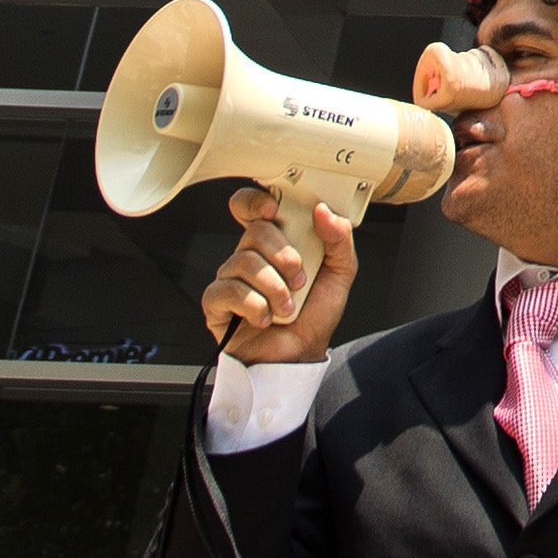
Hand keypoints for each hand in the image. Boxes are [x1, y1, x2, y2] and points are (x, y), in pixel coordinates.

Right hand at [199, 188, 358, 361]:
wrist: (299, 356)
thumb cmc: (314, 315)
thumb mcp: (340, 273)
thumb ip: (339, 238)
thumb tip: (324, 211)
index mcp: (275, 242)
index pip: (252, 207)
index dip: (256, 201)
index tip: (274, 210)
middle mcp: (250, 255)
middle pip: (254, 231)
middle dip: (284, 256)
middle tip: (299, 278)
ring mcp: (231, 278)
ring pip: (244, 261)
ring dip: (275, 287)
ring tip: (287, 306)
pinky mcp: (217, 303)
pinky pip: (227, 290)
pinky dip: (254, 306)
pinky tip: (265, 318)